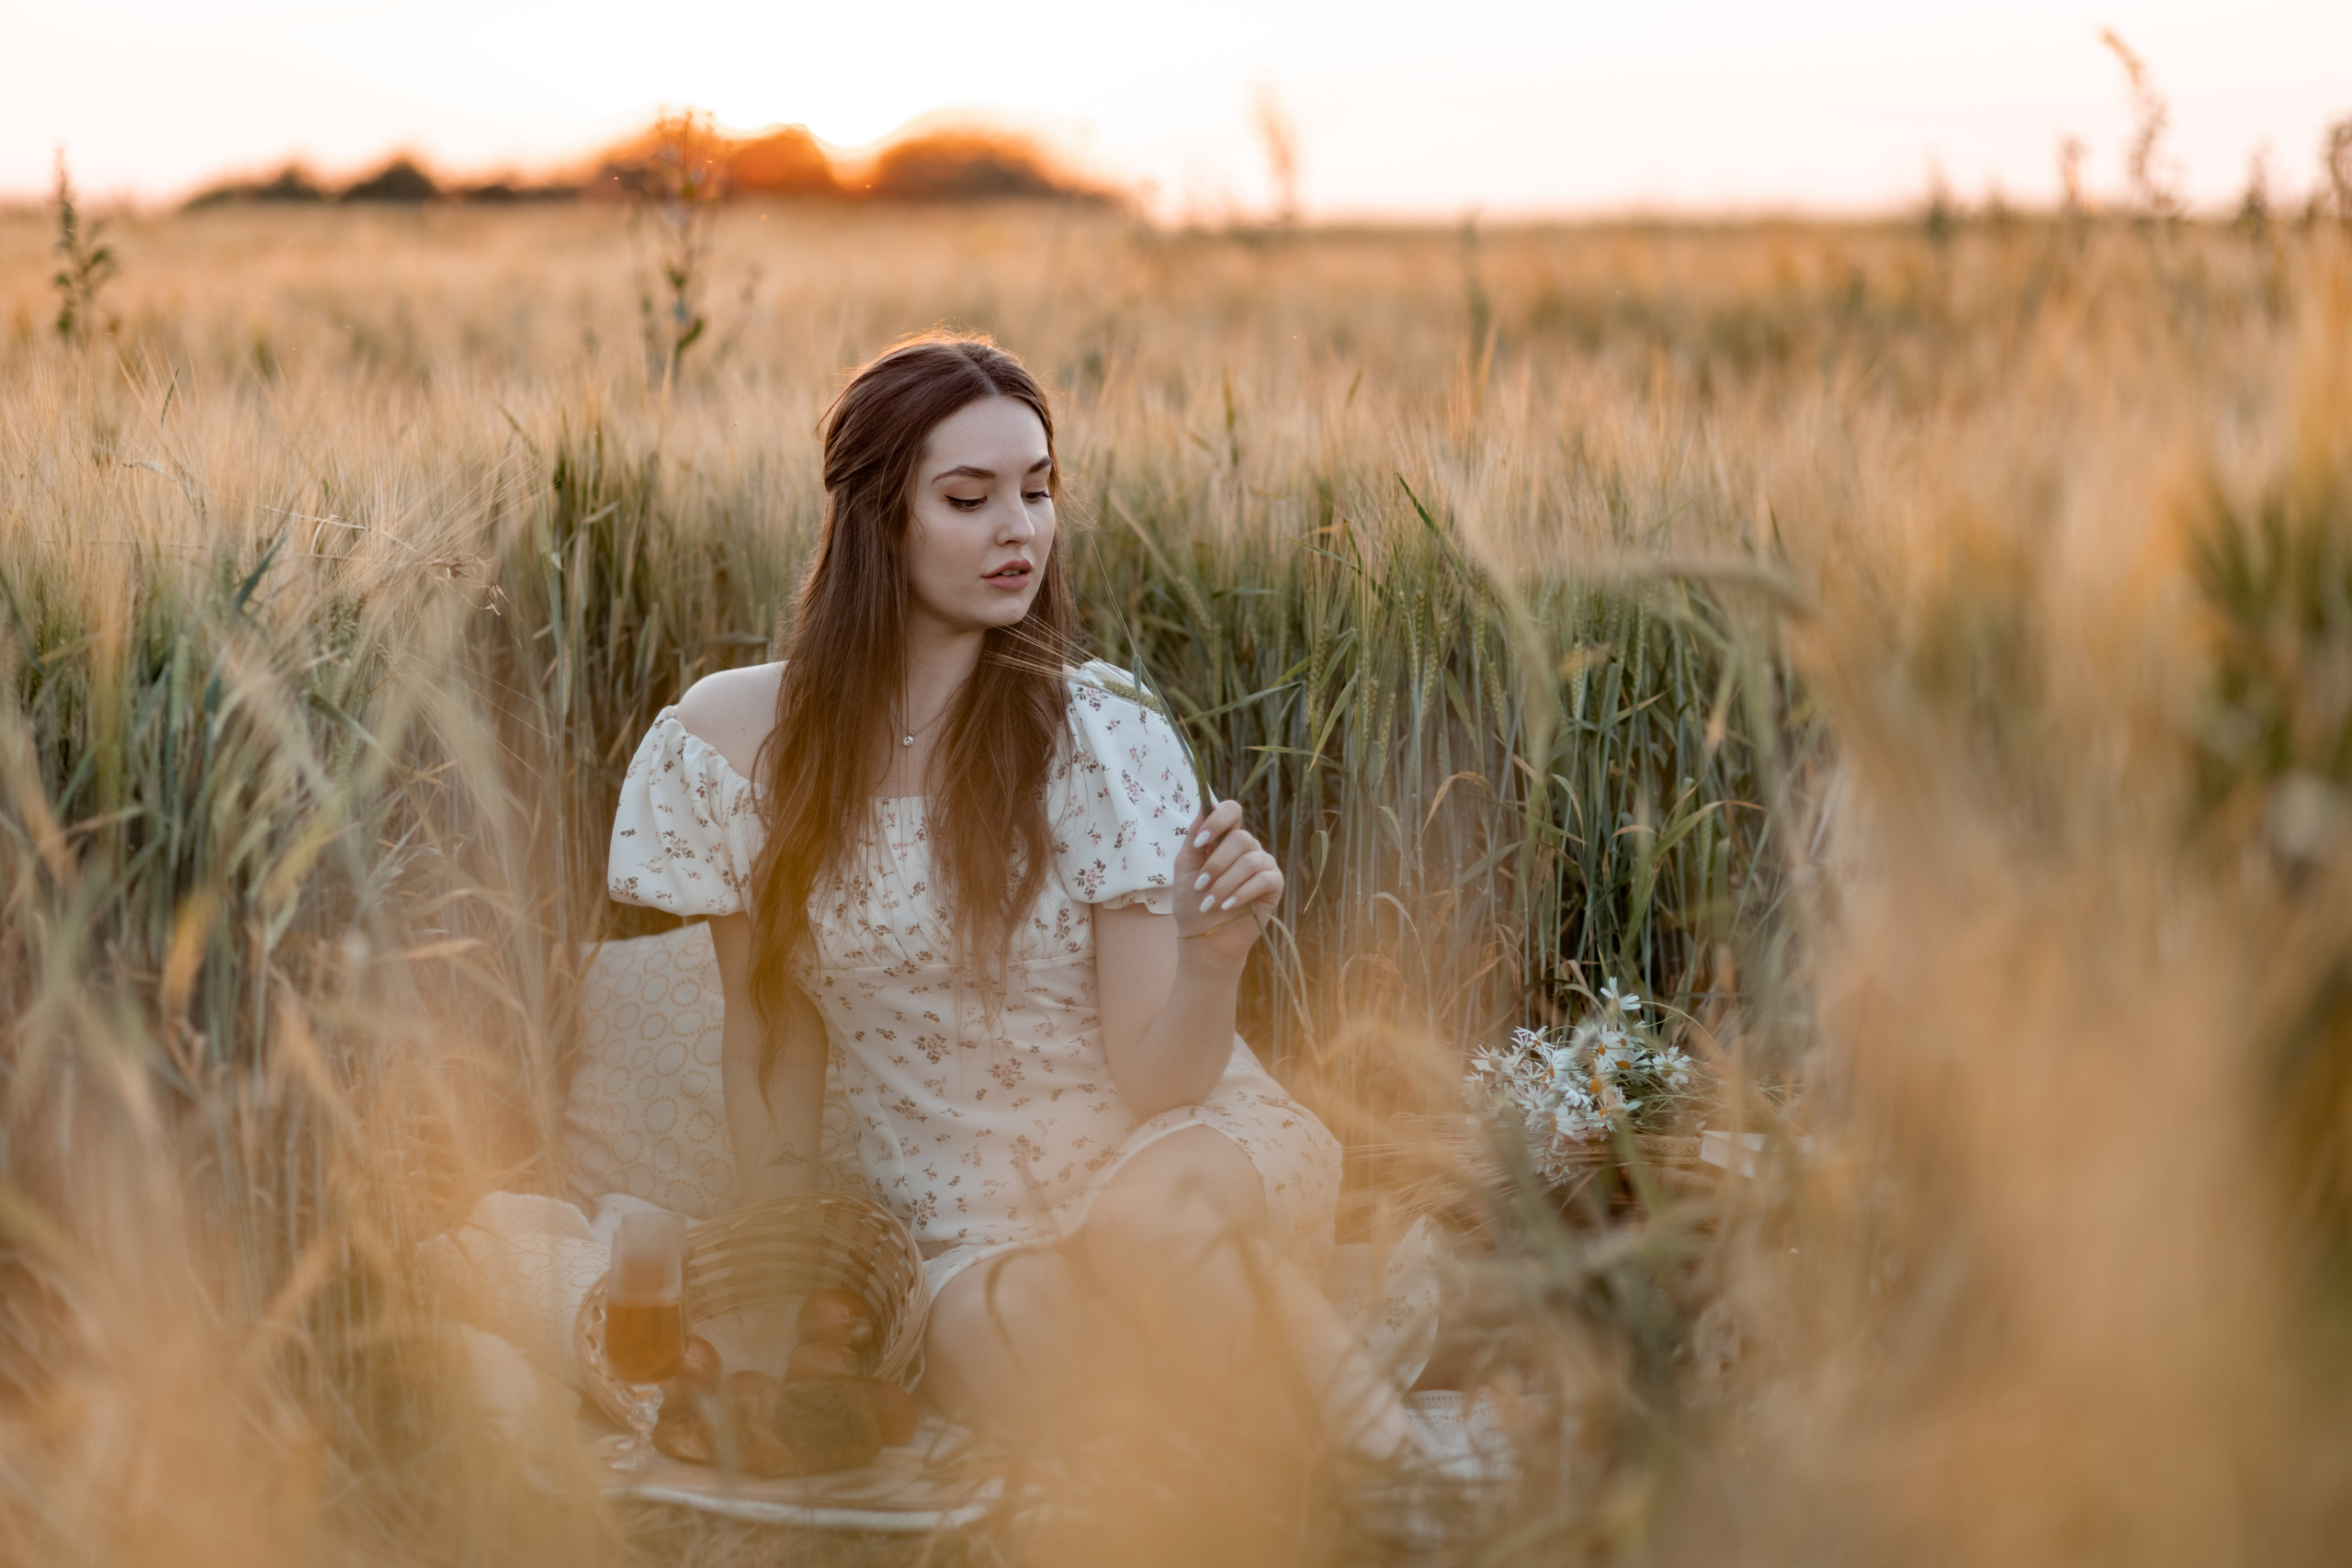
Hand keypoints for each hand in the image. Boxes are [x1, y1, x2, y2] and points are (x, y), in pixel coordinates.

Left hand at [1171, 799, 1282, 965]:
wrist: (1204, 938)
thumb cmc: (1192, 903)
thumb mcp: (1186, 867)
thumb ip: (1194, 837)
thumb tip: (1205, 805)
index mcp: (1225, 839)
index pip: (1231, 811)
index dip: (1218, 820)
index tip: (1201, 841)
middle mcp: (1247, 848)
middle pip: (1240, 838)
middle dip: (1216, 864)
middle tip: (1201, 885)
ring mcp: (1263, 865)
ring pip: (1250, 861)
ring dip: (1225, 883)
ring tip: (1210, 903)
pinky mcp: (1274, 885)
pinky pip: (1263, 879)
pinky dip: (1242, 893)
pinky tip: (1227, 906)